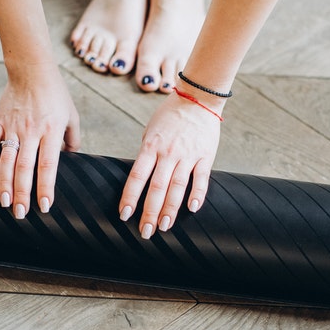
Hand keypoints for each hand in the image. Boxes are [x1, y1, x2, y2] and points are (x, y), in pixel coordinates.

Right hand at [0, 61, 79, 216]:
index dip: (45, 188)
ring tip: (4, 202)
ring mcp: (13, 128)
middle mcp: (31, 132)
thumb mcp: (72, 116)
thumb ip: (73, 139)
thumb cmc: (55, 94)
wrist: (32, 69)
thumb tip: (72, 158)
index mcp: (51, 132)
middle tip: (20, 213)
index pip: (48, 166)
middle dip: (22, 193)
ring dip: (3, 183)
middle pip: (25, 168)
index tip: (44, 206)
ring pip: (6, 160)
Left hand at [119, 91, 221, 237]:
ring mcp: (187, 155)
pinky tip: (193, 209)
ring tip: (164, 227)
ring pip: (177, 187)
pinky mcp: (205, 156)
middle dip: (150, 212)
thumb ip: (147, 153)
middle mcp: (168, 153)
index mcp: (150, 147)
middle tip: (145, 232)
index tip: (125, 215)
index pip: (137, 177)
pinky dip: (198, 194)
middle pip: (156, 188)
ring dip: (170, 210)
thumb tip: (141, 177)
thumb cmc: (170, 115)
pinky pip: (201, 179)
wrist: (197, 98)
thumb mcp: (151, 131)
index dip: (130, 197)